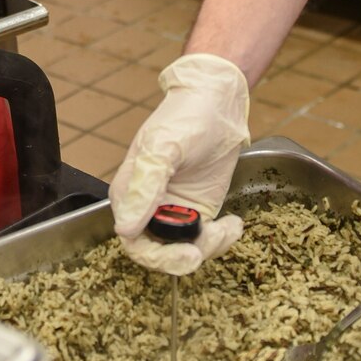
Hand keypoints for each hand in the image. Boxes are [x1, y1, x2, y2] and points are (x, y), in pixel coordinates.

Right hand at [109, 54, 248, 275]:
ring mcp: (175, 210)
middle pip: (156, 251)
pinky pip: (205, 239)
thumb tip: (125, 227)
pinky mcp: (199, 211)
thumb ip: (146, 186)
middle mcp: (149, 206)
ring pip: (184, 249)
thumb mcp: (164, 146)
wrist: (219, 102)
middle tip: (203, 252)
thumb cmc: (186, 116)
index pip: (133, 239)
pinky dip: (221, 239)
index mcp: (130, 192)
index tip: (186, 253)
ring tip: (229, 227)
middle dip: (181, 258)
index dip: (156, 255)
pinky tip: (234, 224)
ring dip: (208, 247)